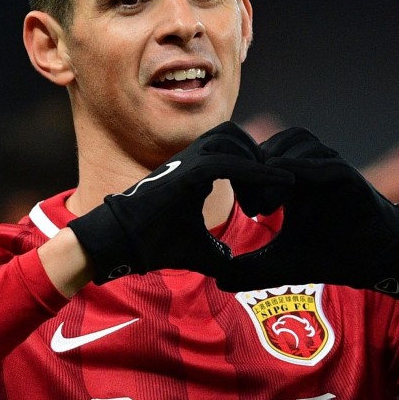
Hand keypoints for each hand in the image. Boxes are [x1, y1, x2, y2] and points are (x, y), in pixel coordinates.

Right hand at [68, 121, 292, 284]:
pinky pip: (231, 161)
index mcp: (196, 169)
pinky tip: (277, 186)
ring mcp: (189, 161)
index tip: (275, 200)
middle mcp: (194, 158)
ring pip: (236, 141)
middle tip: (273, 198)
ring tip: (274, 195)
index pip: (236, 152)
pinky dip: (257, 172)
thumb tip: (230, 262)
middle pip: (239, 137)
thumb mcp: (196, 249)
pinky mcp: (188, 171)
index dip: (259, 170)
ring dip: (261, 164)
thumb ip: (215, 251)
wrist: (121, 243)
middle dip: (262, 160)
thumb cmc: (152, 243)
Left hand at [221, 127, 398, 296]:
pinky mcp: (352, 179)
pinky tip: (289, 191)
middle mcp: (312, 169)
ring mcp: (333, 170)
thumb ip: (251, 270)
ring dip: (280, 165)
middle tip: (249, 204)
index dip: (245, 172)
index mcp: (294, 180)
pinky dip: (307, 171)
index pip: (262, 156)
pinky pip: (328, 163)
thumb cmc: (332, 257)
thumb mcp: (282, 266)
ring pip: (301, 144)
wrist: (377, 264)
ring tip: (266, 204)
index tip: (237, 205)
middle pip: (278, 142)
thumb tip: (219, 282)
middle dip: (258, 165)